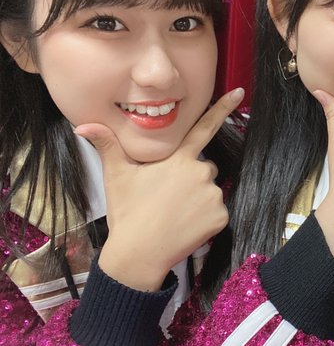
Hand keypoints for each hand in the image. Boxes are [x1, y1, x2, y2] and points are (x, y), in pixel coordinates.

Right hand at [74, 89, 244, 290]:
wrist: (139, 253)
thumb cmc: (128, 212)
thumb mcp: (116, 176)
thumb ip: (107, 146)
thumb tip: (83, 126)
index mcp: (179, 159)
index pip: (204, 127)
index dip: (222, 108)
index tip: (238, 92)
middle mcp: (201, 172)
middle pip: (204, 167)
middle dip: (191, 178)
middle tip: (169, 197)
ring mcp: (213, 195)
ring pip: (210, 191)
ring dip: (199, 199)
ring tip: (175, 213)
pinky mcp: (221, 216)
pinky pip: (217, 213)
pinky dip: (206, 219)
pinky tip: (186, 226)